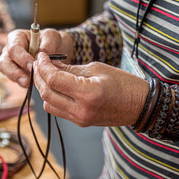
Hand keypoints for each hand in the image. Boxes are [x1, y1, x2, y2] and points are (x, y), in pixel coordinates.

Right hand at [0, 29, 72, 87]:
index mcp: (17, 37)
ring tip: (30, 84)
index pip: (14, 48)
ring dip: (19, 80)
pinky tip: (34, 84)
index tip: (32, 65)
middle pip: (4, 63)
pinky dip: (24, 83)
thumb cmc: (50, 39)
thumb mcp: (52, 36)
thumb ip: (47, 44)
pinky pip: (17, 80)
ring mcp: (12, 63)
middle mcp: (11, 50)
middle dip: (15, 73)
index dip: (22, 58)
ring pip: (8, 74)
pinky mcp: (17, 73)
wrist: (56, 48)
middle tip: (27, 81)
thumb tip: (41, 54)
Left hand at [33, 52, 148, 126]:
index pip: (53, 79)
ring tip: (45, 73)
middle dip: (38, 75)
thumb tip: (49, 63)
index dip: (43, 66)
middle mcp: (81, 109)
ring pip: (48, 103)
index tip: (41, 56)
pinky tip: (54, 85)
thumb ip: (69, 68)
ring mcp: (79, 119)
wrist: (139, 105)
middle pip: (46, 93)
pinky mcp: (79, 122)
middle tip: (39, 63)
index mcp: (88, 93)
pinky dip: (51, 97)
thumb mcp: (96, 69)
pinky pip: (57, 110)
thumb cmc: (123, 83)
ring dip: (43, 87)